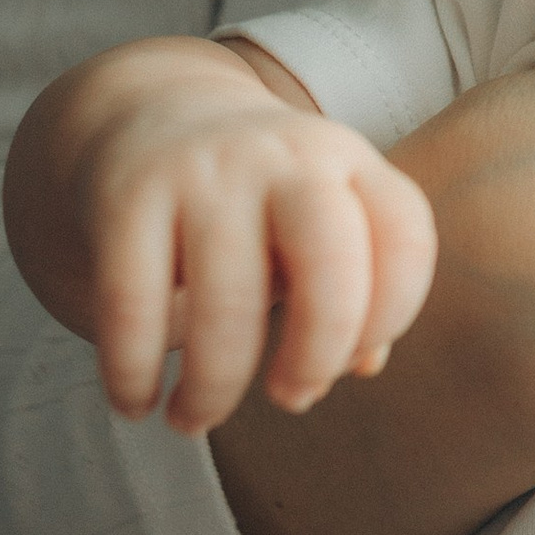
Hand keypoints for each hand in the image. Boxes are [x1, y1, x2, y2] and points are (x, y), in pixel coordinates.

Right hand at [7, 38, 437, 432]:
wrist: (146, 116)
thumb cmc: (255, 201)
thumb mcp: (318, 223)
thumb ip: (357, 291)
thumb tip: (365, 364)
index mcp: (347, 161)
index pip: (405, 236)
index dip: (391, 316)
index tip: (348, 363)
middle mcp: (284, 158)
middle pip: (330, 262)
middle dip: (318, 353)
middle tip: (291, 399)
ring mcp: (205, 172)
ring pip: (225, 301)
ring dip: (213, 387)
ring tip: (192, 418)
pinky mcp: (129, 195)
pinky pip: (132, 302)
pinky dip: (131, 369)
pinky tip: (135, 402)